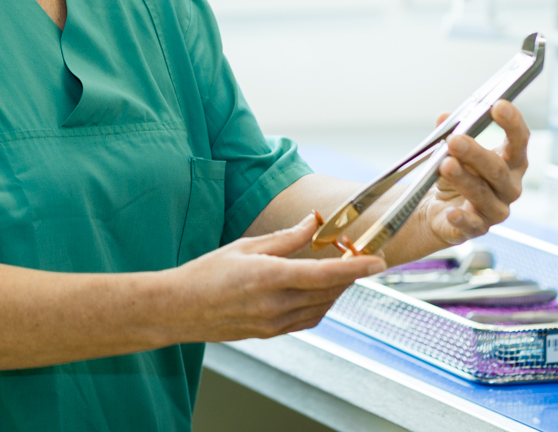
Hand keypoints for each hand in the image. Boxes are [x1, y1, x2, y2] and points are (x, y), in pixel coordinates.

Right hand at [169, 213, 385, 341]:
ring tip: (343, 270)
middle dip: (350, 274)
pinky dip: (322, 304)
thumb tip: (312, 223)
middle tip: (360, 256)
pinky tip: (321, 291)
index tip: (378, 260)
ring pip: (322, 307)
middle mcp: (275, 304)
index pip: (324, 273)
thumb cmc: (205, 274)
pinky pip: (308, 320)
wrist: (179, 309)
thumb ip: (284, 237)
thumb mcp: (245, 246)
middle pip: (329, 290)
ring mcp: (274, 323)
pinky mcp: (271, 333)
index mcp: (268, 277)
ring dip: (337, 289)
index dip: (356, 268)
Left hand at [421, 99, 528, 244]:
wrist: (440, 211)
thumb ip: (450, 133)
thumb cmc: (456, 175)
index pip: (519, 141)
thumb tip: (444, 117)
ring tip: (445, 165)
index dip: (512, 123)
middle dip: (476, 153)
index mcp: (510, 162)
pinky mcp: (478, 228)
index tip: (499, 105)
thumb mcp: (452, 151)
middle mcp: (509, 187)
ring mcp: (496, 210)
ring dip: (463, 179)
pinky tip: (451, 212)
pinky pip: (472, 225)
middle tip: (455, 140)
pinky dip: (462, 218)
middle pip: (497, 169)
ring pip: (482, 194)